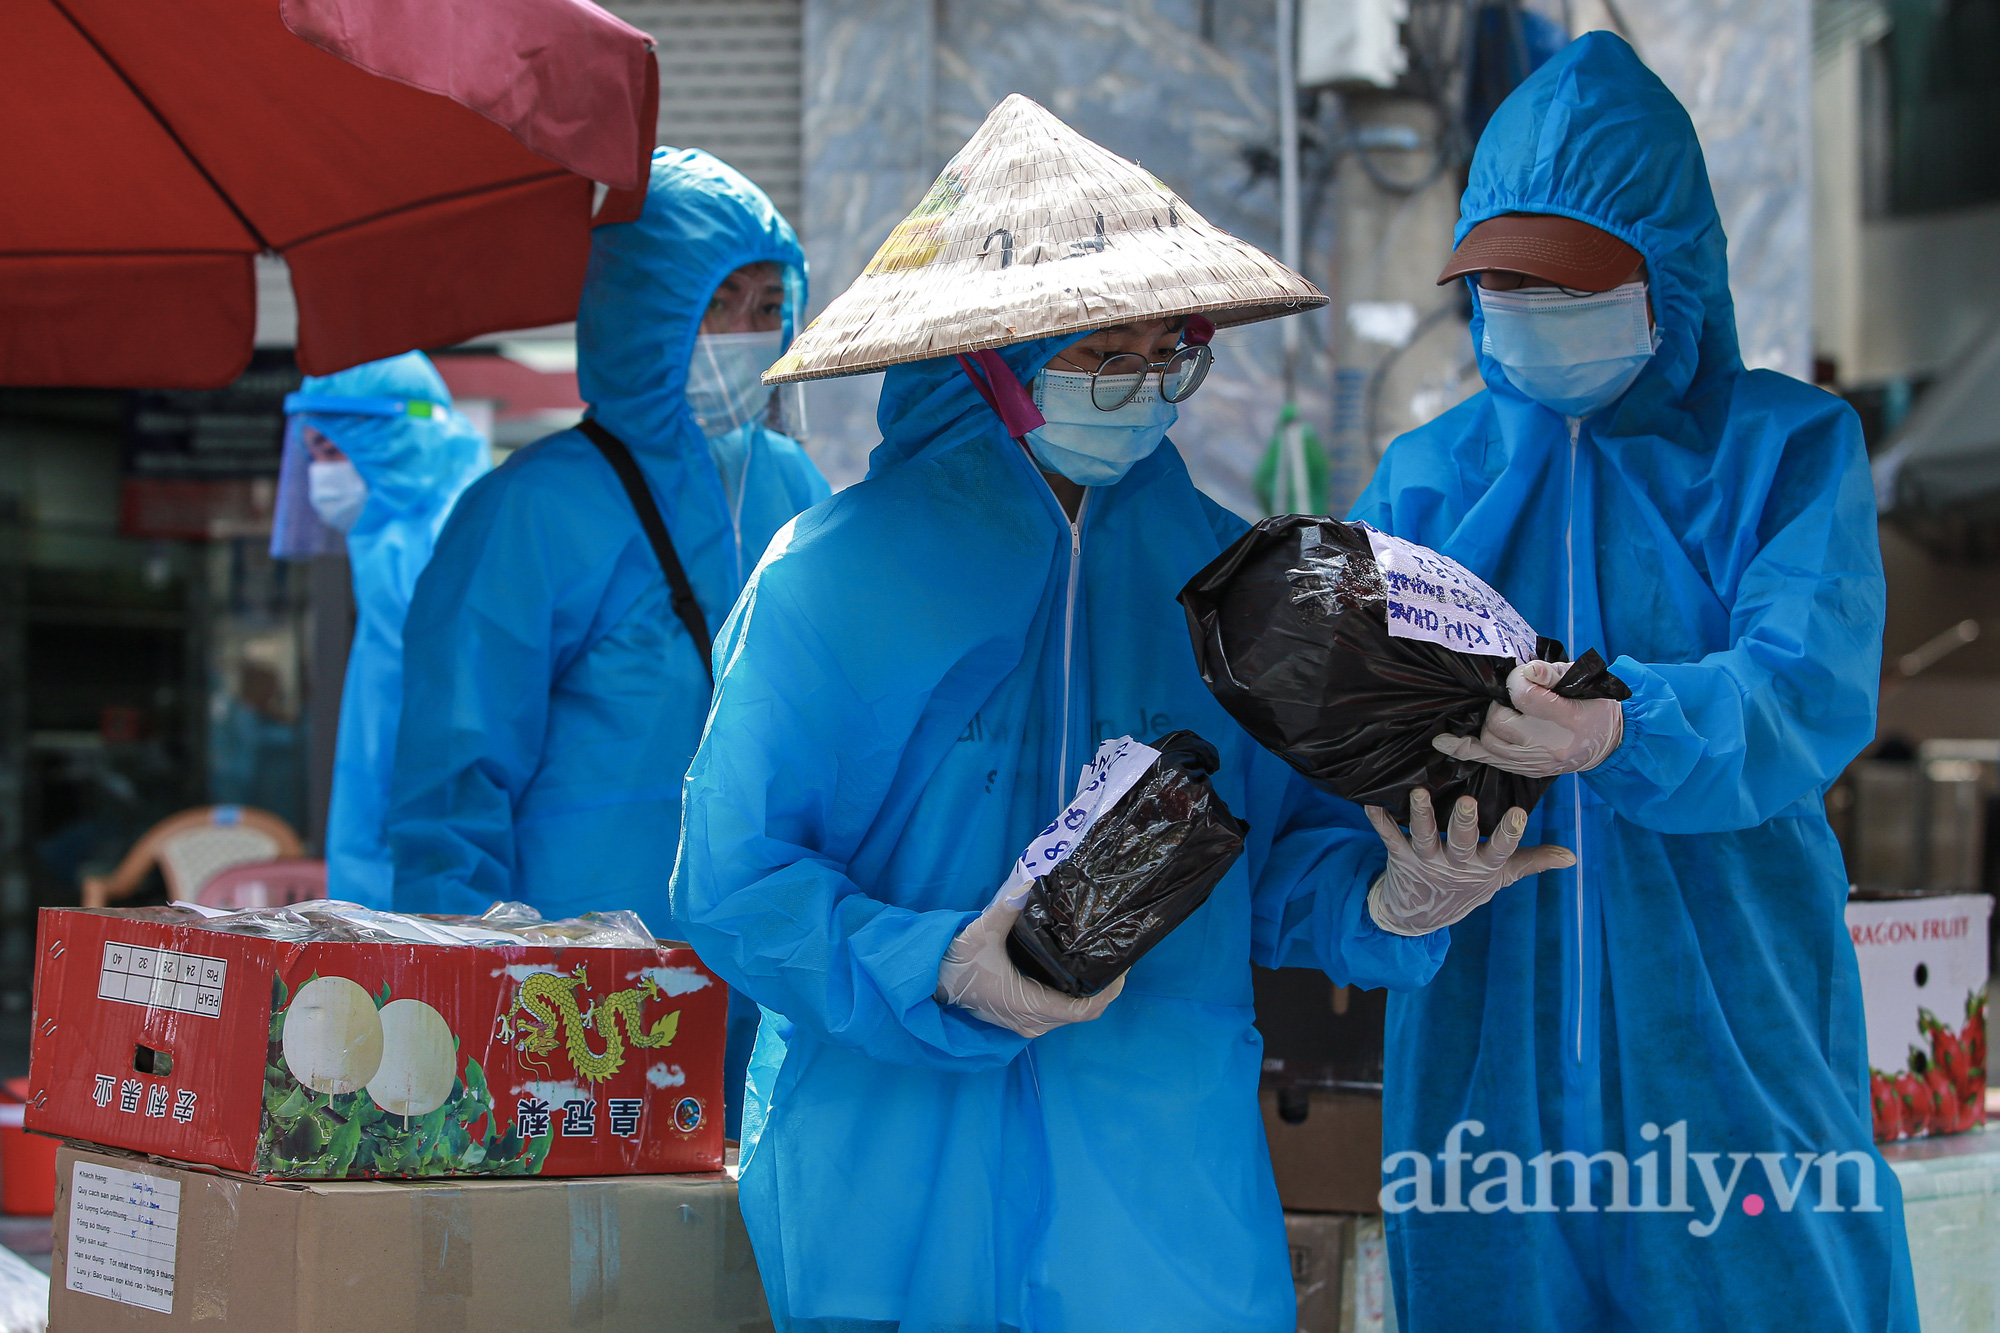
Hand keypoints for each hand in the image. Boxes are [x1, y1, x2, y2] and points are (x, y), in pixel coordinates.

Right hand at [936, 881, 1124, 1037]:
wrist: (930, 982)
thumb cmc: (956, 961)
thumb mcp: (980, 932)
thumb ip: (1006, 909)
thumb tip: (1028, 883)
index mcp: (1028, 1004)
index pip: (1084, 1009)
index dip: (1109, 991)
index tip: (1122, 967)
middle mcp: (1031, 1022)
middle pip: (1084, 1013)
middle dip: (1105, 989)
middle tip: (1117, 958)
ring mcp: (1025, 1025)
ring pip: (1071, 1016)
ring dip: (1090, 995)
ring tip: (1102, 962)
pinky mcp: (1020, 1020)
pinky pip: (1058, 1014)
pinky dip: (1073, 999)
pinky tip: (1076, 974)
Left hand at [1363, 789, 1575, 935]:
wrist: (1419, 915)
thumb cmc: (1466, 885)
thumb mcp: (1500, 876)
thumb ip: (1533, 862)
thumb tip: (1571, 856)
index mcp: (1481, 866)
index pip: (1500, 850)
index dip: (1509, 834)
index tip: (1519, 815)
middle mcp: (1453, 863)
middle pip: (1460, 842)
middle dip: (1463, 823)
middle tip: (1466, 802)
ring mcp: (1425, 860)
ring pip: (1423, 836)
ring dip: (1421, 815)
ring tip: (1420, 794)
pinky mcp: (1399, 856)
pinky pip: (1388, 836)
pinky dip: (1379, 820)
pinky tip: (1371, 803)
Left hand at [1431, 659, 1623, 777]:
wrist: (1607, 741)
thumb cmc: (1592, 703)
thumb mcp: (1581, 680)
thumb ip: (1550, 672)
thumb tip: (1523, 671)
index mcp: (1567, 718)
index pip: (1525, 695)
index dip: (1516, 681)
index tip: (1521, 678)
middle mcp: (1549, 745)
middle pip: (1499, 722)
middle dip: (1498, 705)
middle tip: (1509, 699)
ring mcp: (1536, 762)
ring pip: (1488, 742)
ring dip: (1485, 724)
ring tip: (1492, 713)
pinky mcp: (1526, 771)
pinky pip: (1487, 760)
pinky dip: (1464, 748)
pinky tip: (1443, 741)